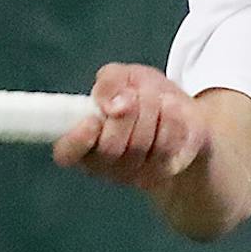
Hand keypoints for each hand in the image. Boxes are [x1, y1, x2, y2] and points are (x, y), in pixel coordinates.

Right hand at [52, 62, 211, 192]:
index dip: (77, 140)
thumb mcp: (125, 77)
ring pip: (139, 144)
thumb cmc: (144, 96)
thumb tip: (110, 103)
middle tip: (136, 95)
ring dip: (151, 109)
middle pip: (110, 146)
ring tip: (157, 99)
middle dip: (128, 111)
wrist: (184, 114)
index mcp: (83, 140)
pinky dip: (172, 117)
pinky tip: (173, 111)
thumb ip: (110, 81)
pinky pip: (167, 143)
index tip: (93, 121)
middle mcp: (105, 164)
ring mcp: (135, 174)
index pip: (67, 153)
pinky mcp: (164, 172)